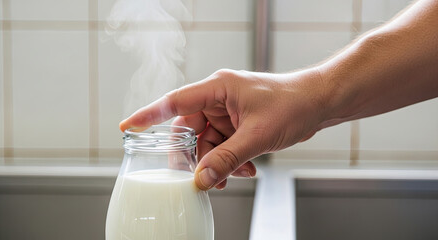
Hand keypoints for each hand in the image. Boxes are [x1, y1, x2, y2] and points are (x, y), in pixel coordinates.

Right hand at [119, 68, 329, 189]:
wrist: (318, 103)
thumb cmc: (292, 104)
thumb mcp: (257, 135)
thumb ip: (228, 158)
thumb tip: (201, 179)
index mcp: (218, 88)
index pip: (175, 102)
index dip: (149, 116)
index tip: (128, 128)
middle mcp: (218, 98)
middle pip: (189, 130)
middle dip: (194, 156)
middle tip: (197, 177)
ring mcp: (227, 111)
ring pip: (206, 142)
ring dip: (215, 162)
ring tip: (232, 176)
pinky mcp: (236, 123)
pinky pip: (221, 145)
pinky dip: (228, 160)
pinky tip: (244, 171)